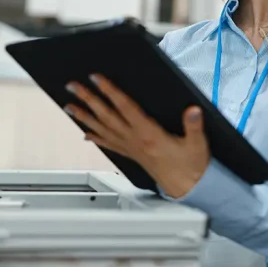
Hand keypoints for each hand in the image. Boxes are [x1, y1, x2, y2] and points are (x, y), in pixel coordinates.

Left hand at [63, 74, 210, 197]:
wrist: (187, 187)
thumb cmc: (191, 166)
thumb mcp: (198, 144)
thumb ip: (194, 126)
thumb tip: (193, 110)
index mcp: (149, 134)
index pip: (125, 108)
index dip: (110, 91)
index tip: (96, 79)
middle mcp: (135, 140)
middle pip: (107, 116)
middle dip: (88, 100)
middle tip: (72, 87)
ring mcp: (131, 148)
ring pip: (102, 129)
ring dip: (84, 117)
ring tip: (69, 106)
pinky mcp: (131, 154)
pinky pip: (109, 144)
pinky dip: (95, 138)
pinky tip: (85, 133)